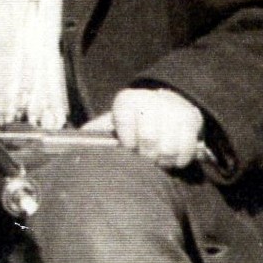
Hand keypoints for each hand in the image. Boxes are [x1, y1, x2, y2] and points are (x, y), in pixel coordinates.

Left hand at [91, 88, 205, 170]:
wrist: (165, 104)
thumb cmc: (133, 120)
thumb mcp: (113, 121)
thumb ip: (95, 133)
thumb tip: (72, 145)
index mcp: (127, 101)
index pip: (124, 123)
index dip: (126, 141)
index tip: (128, 146)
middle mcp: (150, 101)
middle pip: (149, 138)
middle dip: (146, 155)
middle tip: (144, 158)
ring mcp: (172, 110)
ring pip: (168, 148)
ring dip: (162, 161)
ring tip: (157, 160)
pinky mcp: (191, 120)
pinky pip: (186, 150)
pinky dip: (179, 160)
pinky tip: (171, 158)